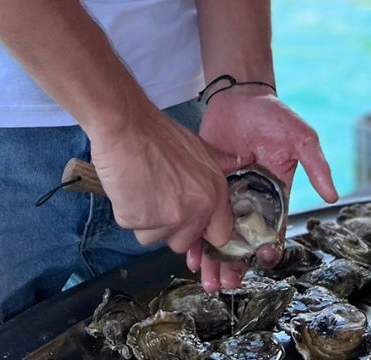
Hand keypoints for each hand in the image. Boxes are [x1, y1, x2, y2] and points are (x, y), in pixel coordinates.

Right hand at [88, 105, 236, 255]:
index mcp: (212, 193)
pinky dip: (130, 214)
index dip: (204, 232)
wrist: (126, 129)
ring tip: (145, 188)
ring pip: (156, 237)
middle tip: (161, 197)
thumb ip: (222, 161)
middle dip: (172, 227)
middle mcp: (194, 210)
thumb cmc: (159, 135)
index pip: (219, 235)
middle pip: (184, 242)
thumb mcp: (199, 145)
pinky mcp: (138, 221)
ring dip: (149, 221)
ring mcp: (166, 218)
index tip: (193, 226)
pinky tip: (131, 190)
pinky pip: (134, 229)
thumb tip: (244, 160)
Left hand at [186, 88, 338, 290]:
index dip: (268, 249)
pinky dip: (194, 239)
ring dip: (214, 262)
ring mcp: (226, 197)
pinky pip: (199, 219)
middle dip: (235, 266)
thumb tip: (333, 196)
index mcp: (276, 194)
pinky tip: (189, 255)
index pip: (274, 230)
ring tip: (207, 280)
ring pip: (219, 238)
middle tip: (226, 284)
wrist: (238, 95)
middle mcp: (251, 202)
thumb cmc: (274, 115)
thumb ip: (317, 166)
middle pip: (243, 243)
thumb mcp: (302, 138)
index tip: (263, 258)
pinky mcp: (204, 189)